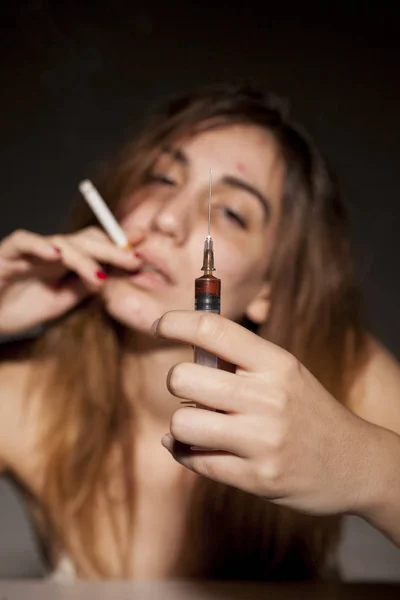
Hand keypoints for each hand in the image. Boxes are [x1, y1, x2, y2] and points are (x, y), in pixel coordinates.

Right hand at [0, 227, 143, 334]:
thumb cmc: (20, 309)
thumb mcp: (63, 301)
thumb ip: (85, 287)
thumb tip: (114, 276)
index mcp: (67, 260)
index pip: (97, 245)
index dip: (119, 245)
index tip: (144, 252)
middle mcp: (51, 250)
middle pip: (86, 240)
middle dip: (112, 249)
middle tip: (134, 261)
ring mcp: (30, 250)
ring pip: (61, 242)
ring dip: (83, 257)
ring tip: (99, 276)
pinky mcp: (6, 254)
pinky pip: (23, 241)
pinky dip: (39, 246)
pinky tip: (56, 255)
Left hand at [154, 310, 373, 515]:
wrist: (354, 463)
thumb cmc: (308, 411)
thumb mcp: (285, 373)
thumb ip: (240, 360)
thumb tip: (185, 342)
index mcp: (276, 363)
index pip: (213, 329)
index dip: (175, 322)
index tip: (159, 325)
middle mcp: (269, 398)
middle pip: (182, 377)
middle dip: (178, 383)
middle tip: (194, 392)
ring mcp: (262, 441)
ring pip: (180, 423)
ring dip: (181, 426)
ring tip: (201, 425)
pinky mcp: (256, 478)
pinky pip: (193, 460)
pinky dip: (185, 453)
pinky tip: (197, 448)